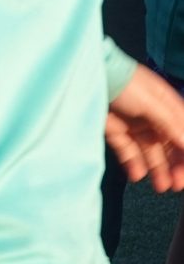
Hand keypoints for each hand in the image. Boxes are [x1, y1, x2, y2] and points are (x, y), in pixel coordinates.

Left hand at [107, 65, 183, 192]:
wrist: (89, 77)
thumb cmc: (125, 83)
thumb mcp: (153, 102)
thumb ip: (171, 124)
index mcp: (167, 106)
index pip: (183, 133)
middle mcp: (154, 117)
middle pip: (169, 146)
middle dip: (175, 166)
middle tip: (177, 185)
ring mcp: (135, 125)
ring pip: (150, 152)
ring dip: (158, 169)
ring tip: (162, 186)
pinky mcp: (116, 132)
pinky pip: (128, 152)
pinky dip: (134, 164)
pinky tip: (137, 175)